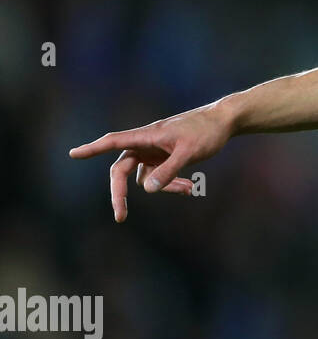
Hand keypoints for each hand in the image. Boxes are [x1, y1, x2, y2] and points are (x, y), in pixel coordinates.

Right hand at [68, 100, 234, 221]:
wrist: (224, 122)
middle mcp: (146, 144)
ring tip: (188, 188)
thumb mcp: (189, 153)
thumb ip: (169, 171)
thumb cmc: (206, 132)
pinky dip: (171, 183)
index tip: (72, 154)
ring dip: (163, 186)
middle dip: (121, 193)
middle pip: (122, 170)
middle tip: (121, 217)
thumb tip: (147, 190)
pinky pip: (159, 176)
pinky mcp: (165, 157)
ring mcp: (155, 151)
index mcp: (147, 136)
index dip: (92, 149)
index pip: (113, 142)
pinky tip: (189, 187)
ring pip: (145, 177)